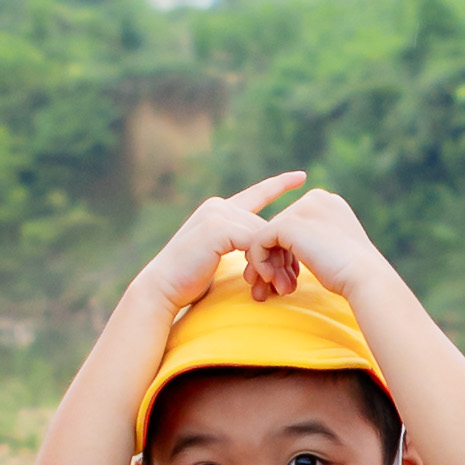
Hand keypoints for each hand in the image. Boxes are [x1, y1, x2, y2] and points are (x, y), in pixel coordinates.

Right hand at [148, 174, 306, 311]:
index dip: (280, 184)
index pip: (257, 194)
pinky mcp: (218, 228)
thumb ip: (241, 245)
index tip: (301, 176)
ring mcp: (218, 214)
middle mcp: (219, 206)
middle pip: (268, 228)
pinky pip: (255, 243)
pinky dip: (261, 264)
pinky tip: (260, 281)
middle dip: (282, 257)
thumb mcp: (221, 256)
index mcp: (220, 210)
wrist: (163, 287)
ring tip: (280, 287)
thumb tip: (271, 251)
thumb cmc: (191, 279)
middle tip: (289, 284)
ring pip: (264, 236)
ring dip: (273, 265)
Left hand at [269, 184, 380, 295]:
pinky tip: (271, 280)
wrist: (364, 276)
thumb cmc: (353, 272)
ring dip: (267, 263)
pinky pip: (259, 241)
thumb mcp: (335, 247)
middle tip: (279, 286)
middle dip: (276, 259)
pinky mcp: (288, 223)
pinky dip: (260, 262)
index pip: (295, 225)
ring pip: (266, 235)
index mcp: (327, 202)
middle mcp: (314, 198)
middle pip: (278, 229)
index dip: (288, 253)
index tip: (291, 277)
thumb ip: (316, 239)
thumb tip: (292, 250)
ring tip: (275, 287)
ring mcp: (301, 208)